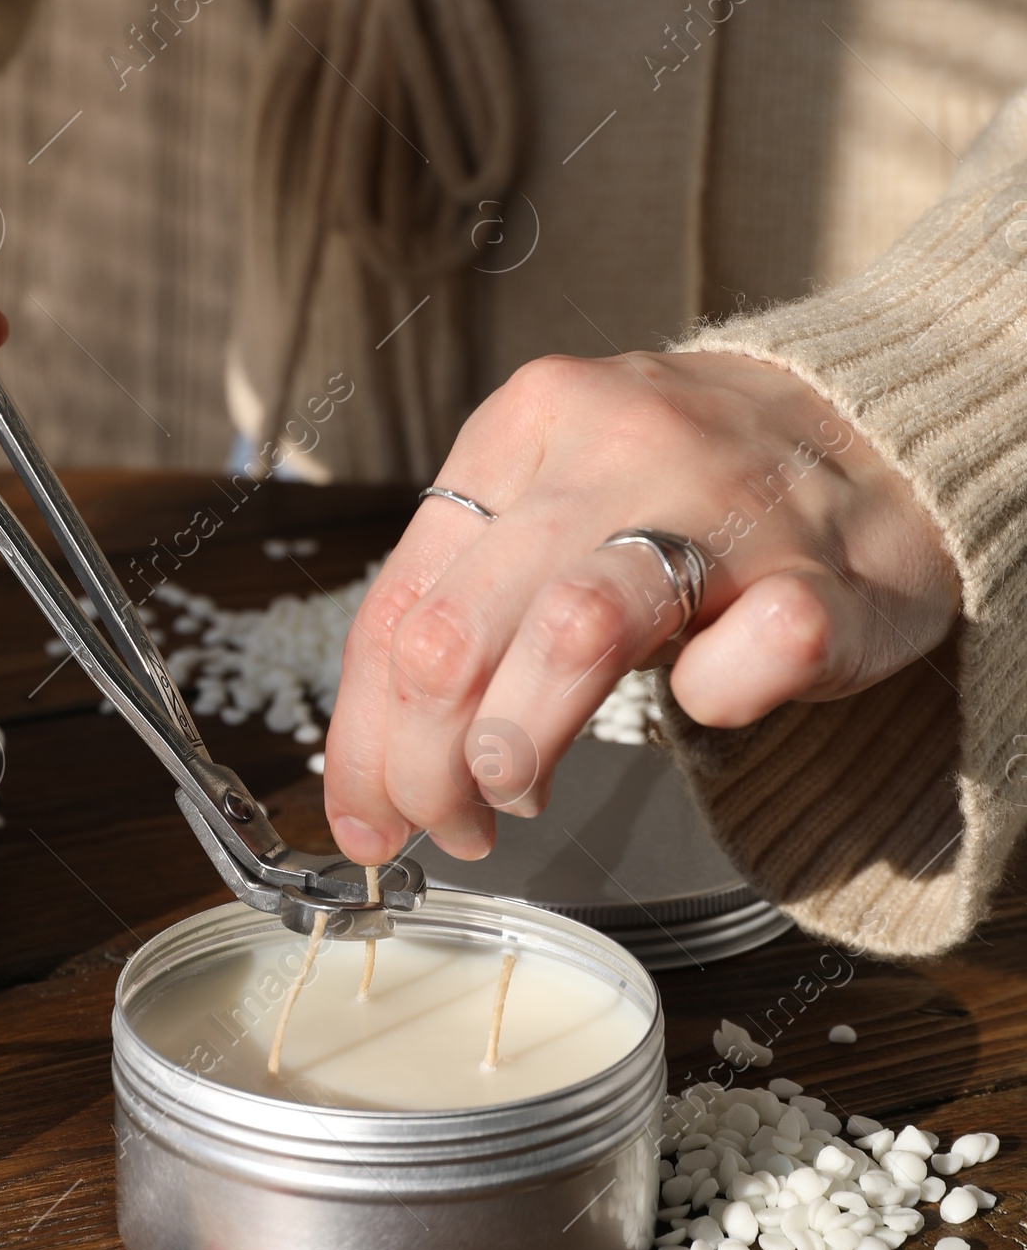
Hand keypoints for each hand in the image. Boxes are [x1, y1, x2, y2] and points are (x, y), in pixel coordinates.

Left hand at [323, 350, 960, 862]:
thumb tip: (370, 766)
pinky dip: (713, 705)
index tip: (364, 818)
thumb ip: (470, 609)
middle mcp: (613, 444)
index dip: (364, 736)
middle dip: (426, 767)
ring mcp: (726, 502)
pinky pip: (745, 662)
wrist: (885, 432)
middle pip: (457, 633)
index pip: (399, 602)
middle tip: (453, 825)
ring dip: (518, 747)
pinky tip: (708, 703)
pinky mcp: (824, 575)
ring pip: (573, 632)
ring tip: (521, 795)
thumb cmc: (694, 495)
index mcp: (526, 424)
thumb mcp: (557, 510)